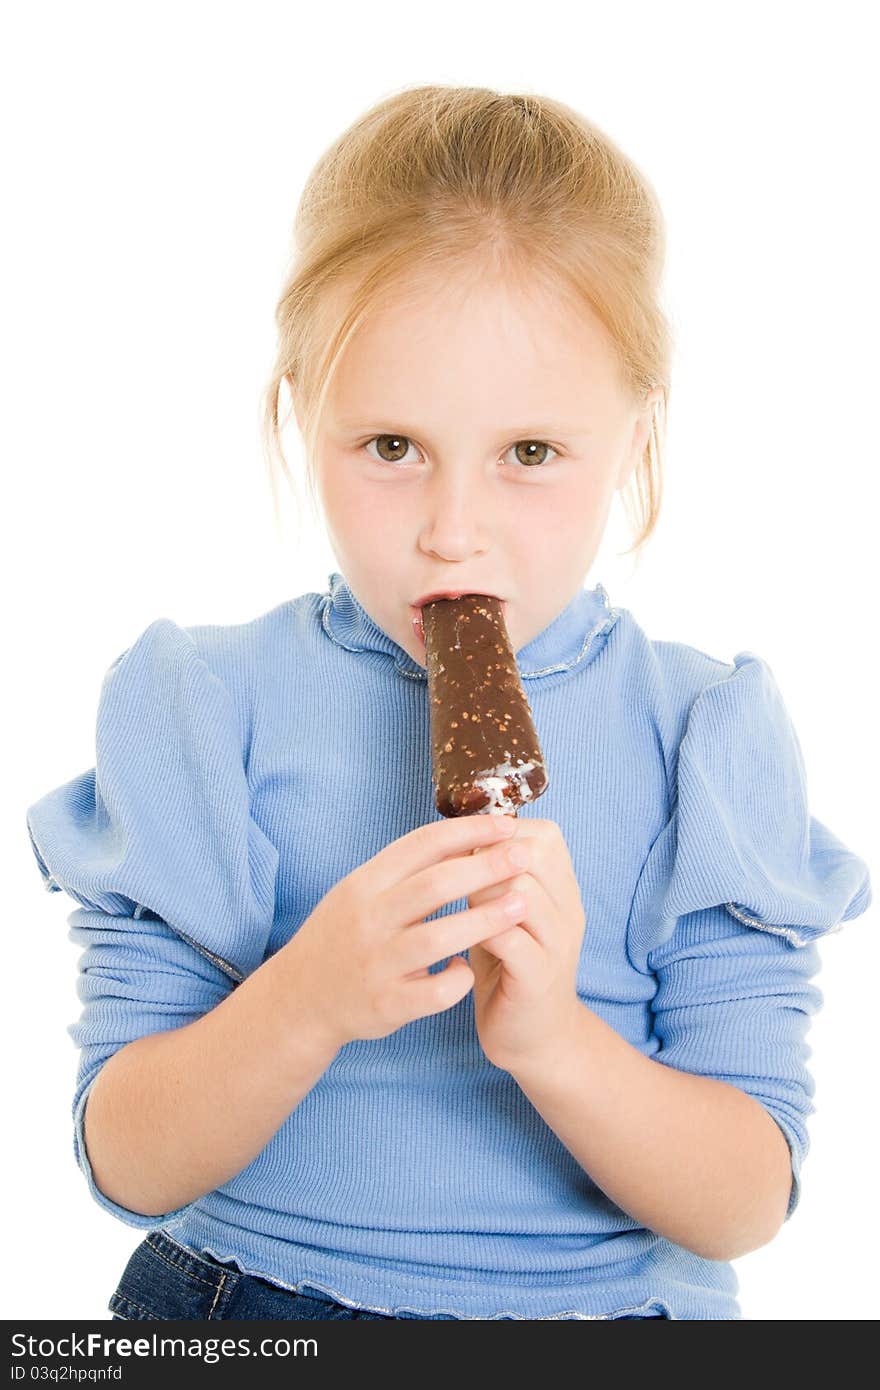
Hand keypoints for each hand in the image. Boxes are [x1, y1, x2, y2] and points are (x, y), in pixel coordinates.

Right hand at [280, 813, 529, 1048]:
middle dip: (485, 867)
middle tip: (525, 856)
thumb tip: (465, 836)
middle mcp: (368, 920)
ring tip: (521, 905)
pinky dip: (458, 979)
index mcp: (364, 884)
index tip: (505, 824)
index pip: (421, 845)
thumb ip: (406, 870)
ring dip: (484, 920)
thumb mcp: (362, 892)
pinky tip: (468, 969)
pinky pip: (434, 992)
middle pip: (434, 885)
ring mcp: (376, 963)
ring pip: (438, 938)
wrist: (301, 998)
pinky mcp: (386, 1005)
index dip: (467, 831)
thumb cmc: (344, 936)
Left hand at [466, 818, 586, 1071]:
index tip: (468, 851)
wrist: (534, 1038)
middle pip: (532, 854)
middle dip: (486, 859)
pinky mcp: (539, 977)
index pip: (543, 835)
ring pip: (522, 891)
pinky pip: (510, 938)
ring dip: (479, 893)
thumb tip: (462, 832)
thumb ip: (495, 876)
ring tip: (460, 908)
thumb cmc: (508, 966)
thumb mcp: (504, 911)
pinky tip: (461, 938)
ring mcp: (558, 943)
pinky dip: (480, 931)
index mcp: (562, 888)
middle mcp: (568, 909)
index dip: (500, 834)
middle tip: (459, 879)